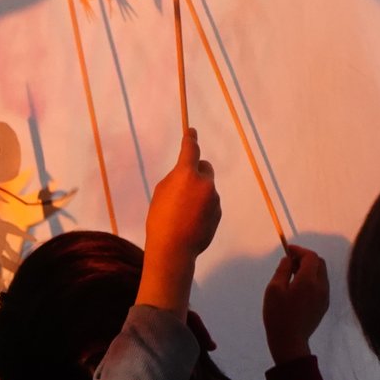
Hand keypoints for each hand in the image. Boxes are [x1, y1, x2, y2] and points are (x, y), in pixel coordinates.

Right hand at [138, 130, 218, 310]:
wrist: (173, 249)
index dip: (190, 139)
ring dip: (198, 193)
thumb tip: (187, 174)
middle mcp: (204, 183)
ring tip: (183, 212)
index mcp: (186, 174)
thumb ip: (176, 178)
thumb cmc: (160, 219)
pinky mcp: (218, 212)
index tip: (191, 131)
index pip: (191, 149)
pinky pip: (210, 203)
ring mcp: (214, 198)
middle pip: (205, 167)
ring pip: (207, 188)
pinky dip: (202, 207)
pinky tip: (191, 221)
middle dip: (197, 171)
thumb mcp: (161, 191)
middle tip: (184, 184)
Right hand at [263, 245, 330, 362]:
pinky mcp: (324, 305)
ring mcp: (325, 296)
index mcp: (308, 280)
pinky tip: (300, 287)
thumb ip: (282, 270)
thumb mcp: (274, 289)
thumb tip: (289, 259)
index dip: (299, 250)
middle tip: (290, 262)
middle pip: (319, 262)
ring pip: (322, 273)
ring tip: (293, 274)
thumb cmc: (278, 314)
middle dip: (306, 257)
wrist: (290, 341)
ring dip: (310, 268)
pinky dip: (313, 279)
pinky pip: (321, 284)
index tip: (287, 250)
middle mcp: (321, 286)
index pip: (310, 256)